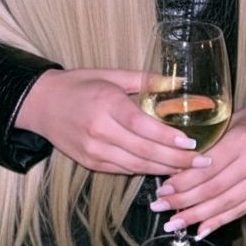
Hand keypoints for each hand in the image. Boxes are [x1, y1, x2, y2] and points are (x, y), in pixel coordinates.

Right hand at [15, 67, 215, 176]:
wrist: (41, 104)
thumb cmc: (79, 84)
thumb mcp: (111, 75)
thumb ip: (145, 80)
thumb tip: (178, 83)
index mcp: (106, 104)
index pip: (142, 125)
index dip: (168, 137)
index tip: (192, 142)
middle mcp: (99, 130)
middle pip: (144, 151)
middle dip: (177, 159)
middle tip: (204, 161)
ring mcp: (94, 150)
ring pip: (136, 165)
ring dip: (165, 169)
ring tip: (191, 169)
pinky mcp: (90, 163)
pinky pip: (123, 170)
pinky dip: (146, 170)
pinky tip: (164, 169)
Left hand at [146, 97, 245, 238]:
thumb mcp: (226, 121)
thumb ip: (205, 143)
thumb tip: (174, 168)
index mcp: (243, 139)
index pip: (208, 168)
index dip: (183, 182)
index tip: (162, 190)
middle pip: (214, 189)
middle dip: (184, 201)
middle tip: (160, 207)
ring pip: (226, 204)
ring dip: (197, 216)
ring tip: (174, 223)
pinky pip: (241, 211)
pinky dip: (219, 221)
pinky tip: (200, 229)